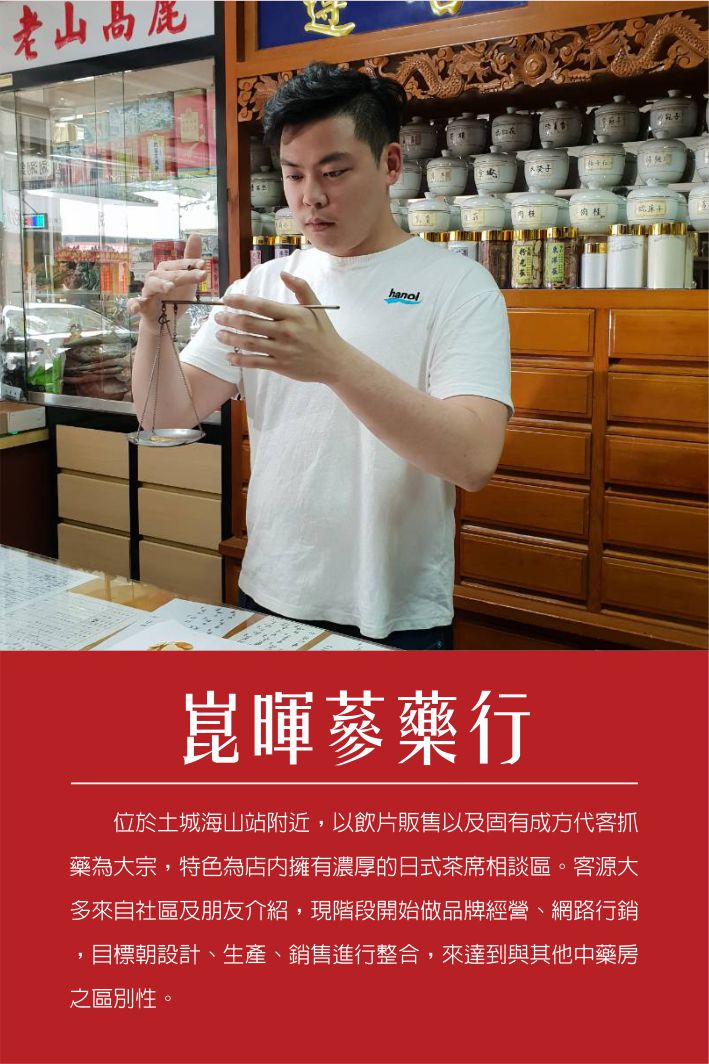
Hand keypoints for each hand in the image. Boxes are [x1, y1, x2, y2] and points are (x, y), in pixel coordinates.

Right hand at [128, 233, 207, 330]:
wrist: (162, 321)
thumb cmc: (173, 297)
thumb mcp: (186, 280)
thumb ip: (190, 260)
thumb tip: (195, 234)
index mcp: (165, 270)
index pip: (179, 265)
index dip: (191, 264)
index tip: (204, 265)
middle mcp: (155, 278)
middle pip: (169, 274)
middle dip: (184, 275)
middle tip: (200, 276)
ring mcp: (147, 292)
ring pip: (152, 285)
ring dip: (160, 285)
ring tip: (169, 287)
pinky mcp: (142, 307)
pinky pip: (134, 304)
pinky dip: (133, 305)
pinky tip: (135, 308)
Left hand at [214, 274, 348, 383]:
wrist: (334, 361)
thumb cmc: (323, 332)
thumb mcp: (315, 306)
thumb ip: (300, 287)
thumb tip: (283, 274)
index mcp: (292, 315)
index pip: (261, 306)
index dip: (241, 301)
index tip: (226, 299)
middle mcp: (285, 332)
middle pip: (250, 324)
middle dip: (230, 320)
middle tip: (217, 317)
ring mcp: (282, 350)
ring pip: (249, 343)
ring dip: (230, 339)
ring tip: (219, 334)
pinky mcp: (280, 366)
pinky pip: (255, 362)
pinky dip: (240, 360)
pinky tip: (229, 357)